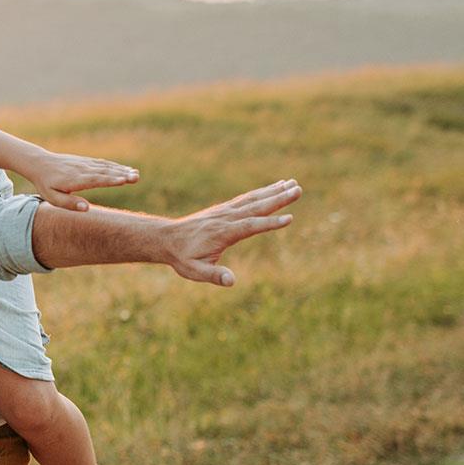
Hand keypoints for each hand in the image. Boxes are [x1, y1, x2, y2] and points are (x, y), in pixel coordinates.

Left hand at [19, 152, 140, 210]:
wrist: (40, 163)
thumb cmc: (46, 184)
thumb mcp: (52, 198)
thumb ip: (69, 204)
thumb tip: (87, 208)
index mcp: (74, 180)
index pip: (95, 180)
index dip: (110, 180)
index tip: (124, 181)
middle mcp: (82, 170)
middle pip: (104, 173)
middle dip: (121, 175)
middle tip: (136, 177)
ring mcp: (85, 164)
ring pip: (105, 167)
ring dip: (121, 170)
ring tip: (136, 174)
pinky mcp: (86, 161)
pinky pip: (103, 163)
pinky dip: (115, 166)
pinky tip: (126, 169)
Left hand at [160, 179, 300, 285]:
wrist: (165, 239)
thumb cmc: (182, 258)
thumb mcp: (195, 271)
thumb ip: (214, 275)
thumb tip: (231, 281)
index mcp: (222, 233)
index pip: (250, 226)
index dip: (270, 223)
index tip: (289, 218)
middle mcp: (225, 218)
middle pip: (256, 207)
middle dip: (278, 199)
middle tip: (298, 189)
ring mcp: (224, 212)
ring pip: (252, 199)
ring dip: (273, 191)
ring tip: (292, 183)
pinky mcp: (223, 210)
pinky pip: (246, 199)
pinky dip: (261, 193)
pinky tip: (274, 187)